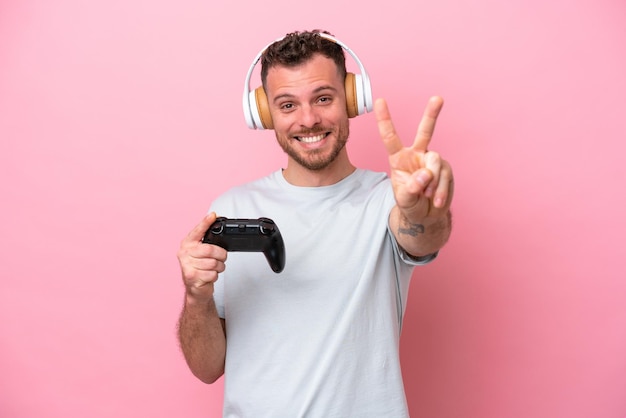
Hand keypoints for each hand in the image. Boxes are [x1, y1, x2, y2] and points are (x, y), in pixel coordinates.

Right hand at [177, 212, 227, 302]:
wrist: (196, 288)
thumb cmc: (200, 268)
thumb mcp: (202, 253)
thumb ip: (207, 241)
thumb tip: (216, 225)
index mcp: (187, 243)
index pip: (197, 231)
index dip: (205, 223)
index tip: (213, 215)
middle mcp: (185, 253)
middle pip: (209, 249)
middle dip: (221, 255)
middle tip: (222, 257)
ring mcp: (187, 265)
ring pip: (212, 263)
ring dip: (219, 267)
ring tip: (215, 268)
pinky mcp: (191, 277)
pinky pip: (212, 274)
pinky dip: (215, 276)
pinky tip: (209, 275)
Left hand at [375, 96, 453, 220]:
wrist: (426, 215)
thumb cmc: (410, 203)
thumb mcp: (404, 199)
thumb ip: (411, 188)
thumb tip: (425, 174)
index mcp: (399, 158)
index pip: (390, 137)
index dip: (385, 119)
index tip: (380, 100)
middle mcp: (417, 154)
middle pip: (425, 132)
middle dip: (432, 114)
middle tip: (437, 98)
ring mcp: (432, 160)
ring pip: (435, 163)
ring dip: (432, 183)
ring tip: (427, 197)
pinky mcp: (445, 169)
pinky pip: (444, 176)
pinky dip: (440, 191)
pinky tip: (436, 201)